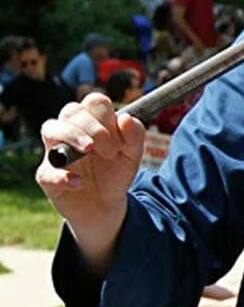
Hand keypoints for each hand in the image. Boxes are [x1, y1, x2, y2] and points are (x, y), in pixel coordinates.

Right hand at [35, 93, 144, 258]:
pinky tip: (78, 182)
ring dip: (71, 136)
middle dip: (92, 127)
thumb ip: (134, 135)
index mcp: (93, 122)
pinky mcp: (47, 176)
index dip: (106, 116)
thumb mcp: (132, 154)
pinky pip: (46, 171)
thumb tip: (125, 117)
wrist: (106, 204)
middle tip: (110, 151)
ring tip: (88, 150)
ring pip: (50, 129)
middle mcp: (70, 132)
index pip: (93, 101)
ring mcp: (56, 152)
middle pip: (71, 110)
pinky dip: (62, 176)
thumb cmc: (115, 171)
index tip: (119, 140)